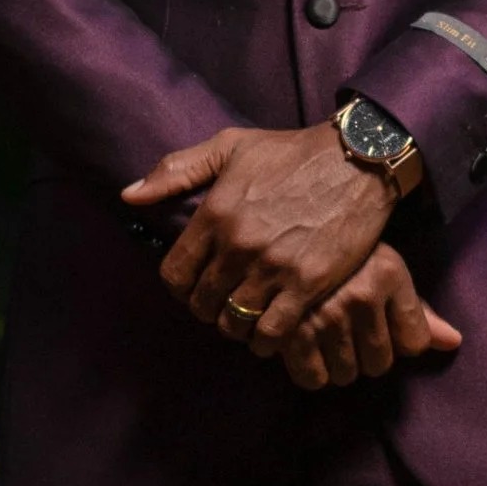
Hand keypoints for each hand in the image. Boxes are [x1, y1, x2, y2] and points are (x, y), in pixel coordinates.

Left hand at [122, 121, 403, 347]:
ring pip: (234, 321)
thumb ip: (176, 171)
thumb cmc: (292, 152)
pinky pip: (273, 331)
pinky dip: (265, 339)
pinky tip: (268, 331)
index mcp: (215, 213)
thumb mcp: (230, 145)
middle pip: (203, 303)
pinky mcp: (308, 284)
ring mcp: (273, 267)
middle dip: (207, 308)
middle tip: (221, 303)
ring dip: (235, 325)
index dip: (180, 288)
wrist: (357, 159)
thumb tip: (129, 195)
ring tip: (244, 318)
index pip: (175, 274)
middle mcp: (239, 244)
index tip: (193, 287)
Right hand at [270, 243, 463, 391]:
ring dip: (336, 363)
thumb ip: (415, 310)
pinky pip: (313, 379)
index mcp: (389, 275)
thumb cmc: (335, 254)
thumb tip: (454, 343)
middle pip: (380, 364)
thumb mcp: (379, 267)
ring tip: (323, 334)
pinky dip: (308, 370)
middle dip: (365, 354)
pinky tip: (302, 346)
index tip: (378, 324)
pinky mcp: (291, 332)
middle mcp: (362, 297)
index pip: (414, 343)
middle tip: (345, 330)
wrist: (274, 232)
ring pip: (347, 374)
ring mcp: (326, 316)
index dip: (398, 340)